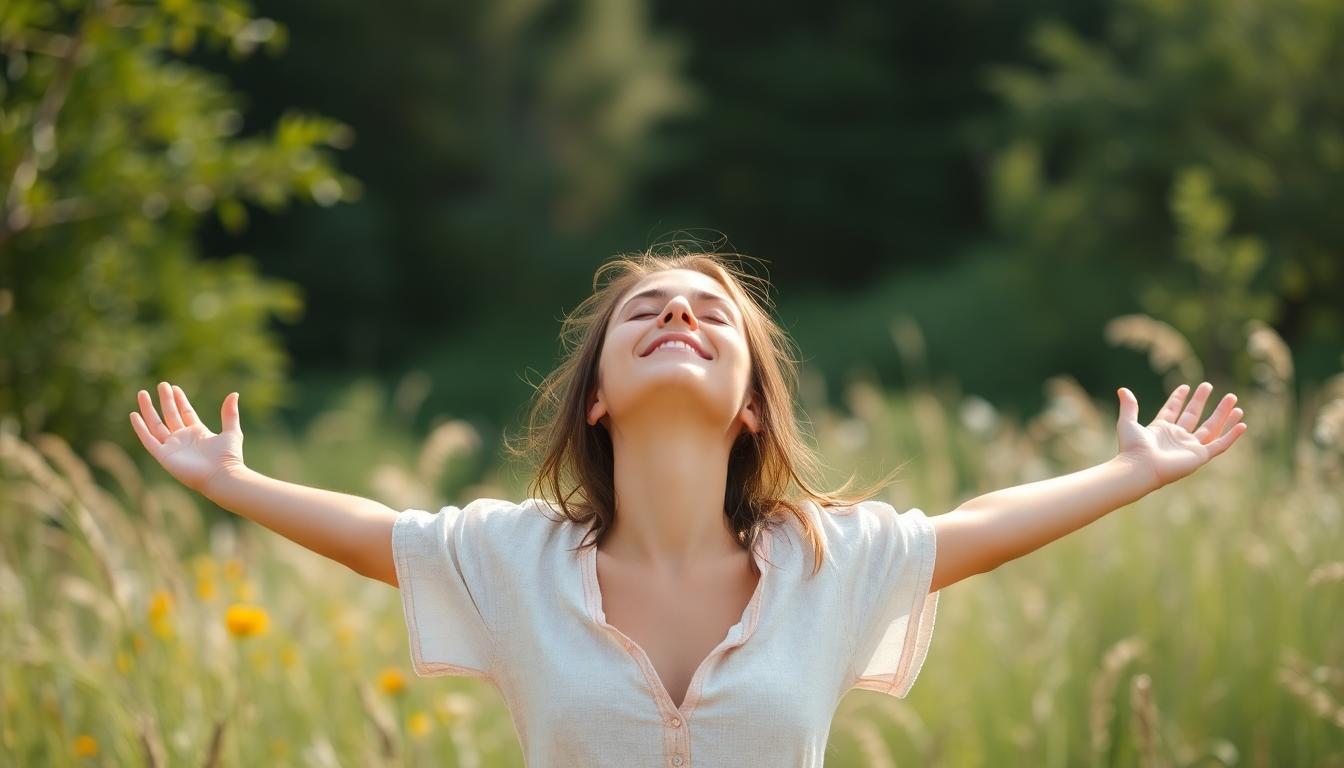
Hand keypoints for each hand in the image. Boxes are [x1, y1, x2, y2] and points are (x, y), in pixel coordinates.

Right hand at [129, 382, 245, 495]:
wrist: (221, 475)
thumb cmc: (228, 457)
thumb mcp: (231, 431)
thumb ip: (230, 413)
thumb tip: (234, 394)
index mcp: (198, 433)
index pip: (185, 413)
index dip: (180, 400)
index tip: (174, 387)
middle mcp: (183, 439)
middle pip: (170, 416)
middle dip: (165, 400)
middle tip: (161, 384)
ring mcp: (172, 447)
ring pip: (156, 425)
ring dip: (148, 410)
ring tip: (142, 393)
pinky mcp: (164, 455)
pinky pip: (148, 440)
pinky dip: (140, 428)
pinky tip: (134, 415)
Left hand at [1115, 382, 1247, 489]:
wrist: (1140, 468)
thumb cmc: (1132, 449)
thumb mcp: (1128, 423)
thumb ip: (1129, 406)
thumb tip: (1122, 390)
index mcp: (1160, 429)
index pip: (1173, 410)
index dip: (1178, 398)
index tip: (1185, 386)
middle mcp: (1176, 437)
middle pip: (1193, 416)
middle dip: (1201, 401)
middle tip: (1209, 385)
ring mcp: (1189, 447)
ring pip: (1211, 428)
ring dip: (1222, 414)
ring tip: (1233, 399)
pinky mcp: (1199, 456)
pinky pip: (1220, 445)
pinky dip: (1232, 436)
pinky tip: (1242, 424)